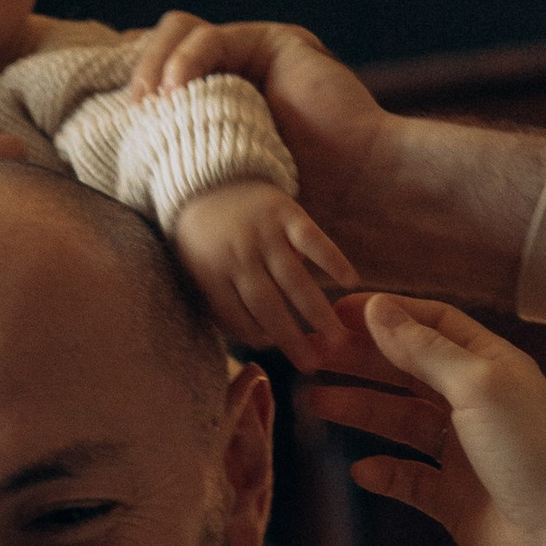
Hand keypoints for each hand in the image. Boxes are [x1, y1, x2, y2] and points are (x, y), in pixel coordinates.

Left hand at [124, 15, 393, 260]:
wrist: (356, 197)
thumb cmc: (294, 212)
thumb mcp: (216, 192)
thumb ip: (175, 175)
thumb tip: (110, 192)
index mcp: (217, 107)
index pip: (158, 82)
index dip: (129, 91)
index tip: (95, 119)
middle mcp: (235, 73)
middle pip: (161, 48)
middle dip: (135, 72)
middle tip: (124, 111)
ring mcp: (255, 53)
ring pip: (178, 31)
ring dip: (153, 62)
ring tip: (145, 101)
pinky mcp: (273, 40)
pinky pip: (211, 35)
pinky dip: (185, 60)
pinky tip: (174, 90)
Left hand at [171, 180, 357, 366]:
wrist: (205, 180)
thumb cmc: (202, 238)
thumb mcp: (195, 270)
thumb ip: (221, 303)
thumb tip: (260, 340)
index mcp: (210, 273)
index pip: (237, 318)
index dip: (255, 337)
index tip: (273, 347)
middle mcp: (237, 254)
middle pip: (267, 305)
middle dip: (291, 338)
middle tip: (313, 365)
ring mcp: (263, 232)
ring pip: (293, 278)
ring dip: (317, 311)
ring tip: (338, 337)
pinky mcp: (285, 211)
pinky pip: (312, 239)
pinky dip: (331, 259)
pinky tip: (350, 280)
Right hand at [309, 298, 545, 545]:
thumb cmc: (530, 455)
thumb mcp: (476, 387)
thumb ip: (424, 349)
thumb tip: (378, 307)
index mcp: (492, 367)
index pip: (432, 325)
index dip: (385, 315)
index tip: (334, 313)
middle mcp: (479, 404)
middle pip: (409, 370)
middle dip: (360, 360)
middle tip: (308, 356)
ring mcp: (466, 453)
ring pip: (402, 422)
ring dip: (361, 409)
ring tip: (316, 403)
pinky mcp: (454, 499)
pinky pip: (409, 479)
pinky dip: (384, 472)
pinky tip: (360, 469)